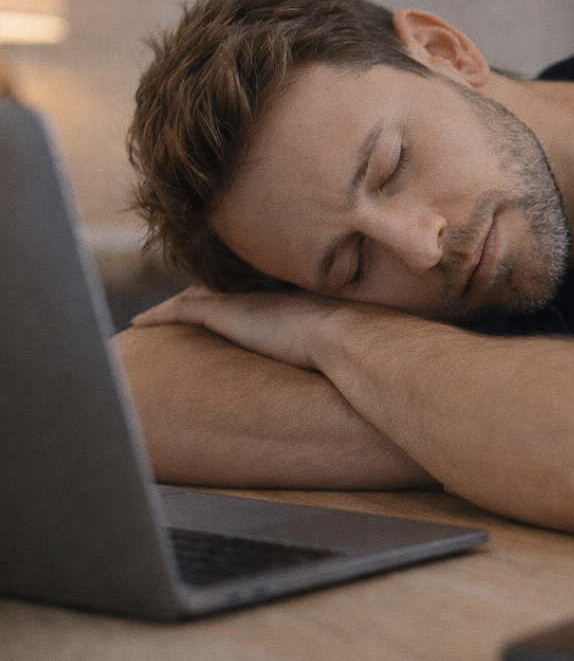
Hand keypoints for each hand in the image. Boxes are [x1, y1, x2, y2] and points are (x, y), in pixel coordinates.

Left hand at [131, 287, 345, 370]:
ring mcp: (240, 301)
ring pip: (192, 298)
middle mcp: (258, 294)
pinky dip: (158, 314)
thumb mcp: (336, 345)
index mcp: (283, 298)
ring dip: (171, 306)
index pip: (246, 294)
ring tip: (151, 316)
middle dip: (195, 296)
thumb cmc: (347, 347)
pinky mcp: (223, 313)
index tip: (215, 300)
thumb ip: (335, 347)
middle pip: (215, 290)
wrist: (341, 336)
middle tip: (176, 307)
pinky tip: (138, 322)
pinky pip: (179, 311)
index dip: (227, 296)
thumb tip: (349, 370)